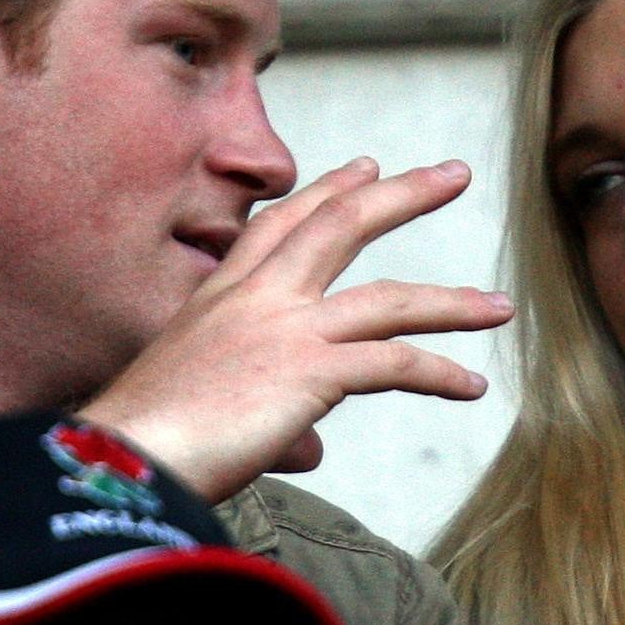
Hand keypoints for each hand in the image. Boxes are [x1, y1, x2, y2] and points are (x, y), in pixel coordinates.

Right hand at [79, 157, 513, 502]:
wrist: (125, 458)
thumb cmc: (146, 442)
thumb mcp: (201, 406)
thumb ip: (268, 416)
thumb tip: (311, 446)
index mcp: (219, 296)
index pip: (280, 225)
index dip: (327, 191)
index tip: (365, 166)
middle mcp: (256, 298)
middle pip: (342, 224)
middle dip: (404, 195)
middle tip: (453, 174)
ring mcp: (286, 329)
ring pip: (390, 300)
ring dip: (452, 302)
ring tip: (499, 307)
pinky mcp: (310, 370)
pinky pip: (394, 364)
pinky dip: (438, 373)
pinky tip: (469, 387)